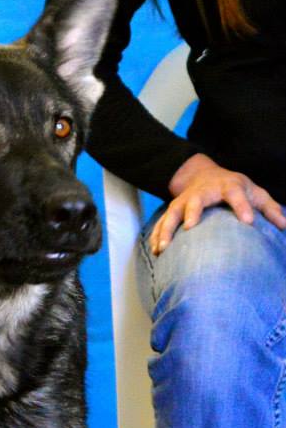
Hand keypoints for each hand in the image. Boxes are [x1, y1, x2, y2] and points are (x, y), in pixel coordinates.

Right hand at [149, 153, 285, 254]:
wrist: (203, 176)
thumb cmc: (235, 188)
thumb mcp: (255, 192)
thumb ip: (269, 209)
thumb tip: (284, 225)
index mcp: (228, 186)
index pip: (236, 194)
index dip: (242, 206)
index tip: (248, 222)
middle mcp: (204, 192)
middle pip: (196, 200)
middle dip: (192, 212)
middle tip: (190, 228)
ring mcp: (185, 200)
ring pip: (173, 213)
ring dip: (166, 229)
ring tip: (162, 248)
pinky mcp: (173, 210)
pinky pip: (162, 223)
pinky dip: (157, 236)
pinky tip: (155, 251)